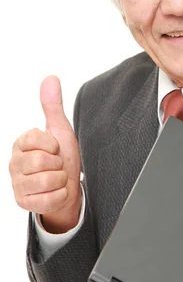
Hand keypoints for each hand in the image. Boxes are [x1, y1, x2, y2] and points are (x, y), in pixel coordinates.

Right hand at [9, 75, 81, 232]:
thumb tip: (51, 78)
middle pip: (42, 161)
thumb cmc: (61, 158)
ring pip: (47, 180)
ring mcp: (17, 185)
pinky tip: (55, 192)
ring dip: (60, 180)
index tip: (54, 148)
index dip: (52, 144)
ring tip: (56, 178)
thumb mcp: (60, 130)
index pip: (36, 138)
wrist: (68, 187)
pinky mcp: (24, 203)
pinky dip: (59, 195)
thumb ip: (53, 106)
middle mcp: (14, 164)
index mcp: (20, 144)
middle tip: (56, 165)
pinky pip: (49, 199)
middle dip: (57, 164)